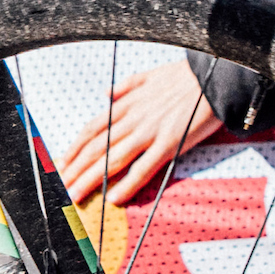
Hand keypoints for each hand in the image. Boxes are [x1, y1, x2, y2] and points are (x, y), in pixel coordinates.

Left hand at [77, 61, 226, 209]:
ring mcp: (150, 133)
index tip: (63, 162)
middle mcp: (133, 120)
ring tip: (76, 195)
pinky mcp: (169, 145)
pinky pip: (143, 169)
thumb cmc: (184, 76)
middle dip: (75, 169)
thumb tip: (106, 94)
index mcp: (127, 104)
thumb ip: (126, 87)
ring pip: (112, 159)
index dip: (75, 147)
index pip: (92, 129)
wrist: (213, 77)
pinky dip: (127, 185)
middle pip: (96, 148)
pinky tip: (114, 198)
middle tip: (61, 186)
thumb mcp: (149, 75)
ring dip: (91, 179)